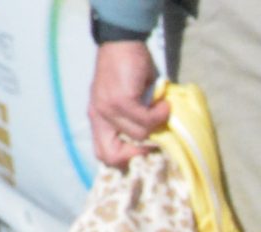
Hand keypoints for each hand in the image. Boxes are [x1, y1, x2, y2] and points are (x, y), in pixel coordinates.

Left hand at [87, 40, 167, 168]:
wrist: (122, 43)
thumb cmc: (126, 69)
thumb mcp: (124, 100)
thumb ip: (131, 119)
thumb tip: (151, 139)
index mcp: (97, 117)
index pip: (102, 154)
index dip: (124, 159)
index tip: (144, 147)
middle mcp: (98, 115)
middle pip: (110, 155)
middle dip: (137, 152)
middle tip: (154, 137)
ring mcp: (108, 109)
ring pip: (138, 135)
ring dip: (156, 124)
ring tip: (161, 108)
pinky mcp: (121, 100)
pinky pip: (147, 120)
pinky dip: (160, 113)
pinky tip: (163, 103)